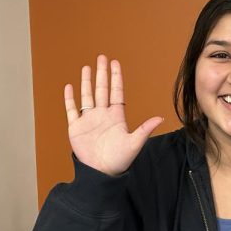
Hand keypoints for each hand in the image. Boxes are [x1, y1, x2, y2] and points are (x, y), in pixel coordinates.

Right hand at [64, 55, 162, 176]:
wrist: (101, 173)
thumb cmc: (119, 160)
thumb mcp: (134, 143)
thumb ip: (144, 129)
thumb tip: (161, 118)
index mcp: (116, 116)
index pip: (116, 92)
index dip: (116, 78)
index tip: (115, 63)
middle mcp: (102, 115)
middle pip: (101, 90)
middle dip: (102, 74)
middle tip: (102, 57)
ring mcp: (88, 120)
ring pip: (87, 96)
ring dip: (87, 82)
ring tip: (87, 67)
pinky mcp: (76, 127)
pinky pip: (71, 110)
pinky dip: (70, 98)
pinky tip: (69, 87)